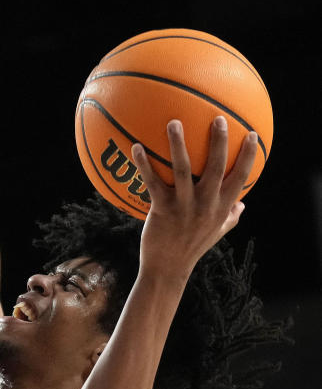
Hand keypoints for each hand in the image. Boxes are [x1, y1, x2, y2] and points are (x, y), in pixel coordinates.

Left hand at [131, 116, 258, 278]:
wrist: (167, 269)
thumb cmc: (192, 248)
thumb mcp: (216, 233)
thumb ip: (231, 217)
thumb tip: (244, 203)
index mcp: (222, 208)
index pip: (241, 178)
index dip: (249, 156)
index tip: (252, 135)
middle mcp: (205, 204)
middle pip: (217, 167)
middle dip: (219, 142)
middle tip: (218, 118)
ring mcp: (183, 206)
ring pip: (183, 170)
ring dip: (178, 144)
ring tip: (174, 122)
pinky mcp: (161, 210)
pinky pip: (153, 182)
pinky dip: (144, 164)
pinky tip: (136, 147)